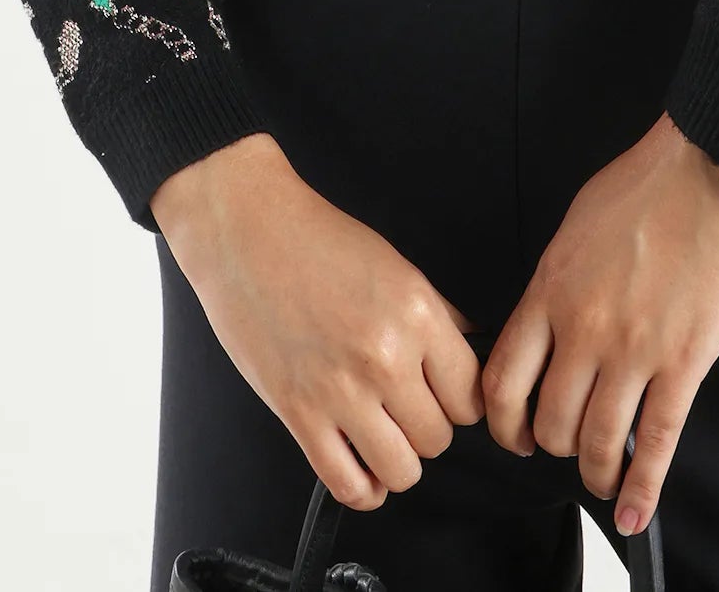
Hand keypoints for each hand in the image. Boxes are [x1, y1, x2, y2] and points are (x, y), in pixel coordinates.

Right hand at [151, 134, 487, 509]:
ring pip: (402, 470)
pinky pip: (348, 484)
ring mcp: (341, 390)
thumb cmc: (315, 239)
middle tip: (405, 406)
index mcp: (416, 314)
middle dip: (426, 427)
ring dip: (397, 459)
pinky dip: (363, 488)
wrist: (246, 230)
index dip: (460, 401)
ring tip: (383, 434)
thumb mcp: (395, 264)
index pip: (470, 397)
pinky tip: (361, 467)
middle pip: (439, 438)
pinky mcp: (299, 413)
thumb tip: (471, 350)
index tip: (444, 397)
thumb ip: (438, 315)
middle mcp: (385, 357)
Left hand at [481, 116, 718, 534]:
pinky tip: (633, 513)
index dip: (502, 420)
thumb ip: (557, 281)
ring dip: (593, 471)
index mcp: (549, 291)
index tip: (512, 432)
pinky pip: (656, 442)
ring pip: (596, 441)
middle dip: (551, 445)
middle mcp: (582, 329)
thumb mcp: (576, 226)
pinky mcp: (684, 364)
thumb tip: (548, 318)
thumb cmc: (648, 183)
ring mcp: (633, 352)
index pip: (502, 379)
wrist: (712, 168)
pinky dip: (642, 488)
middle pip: (548, 421)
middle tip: (562, 448)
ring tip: (598, 477)